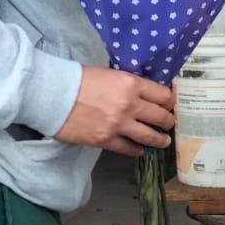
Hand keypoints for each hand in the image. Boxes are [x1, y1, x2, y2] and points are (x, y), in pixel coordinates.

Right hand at [55, 67, 175, 156]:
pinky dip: (138, 150)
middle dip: (168, 121)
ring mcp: (119, 125)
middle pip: (161, 117)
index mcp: (132, 84)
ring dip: (160, 140)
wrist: (53, 94)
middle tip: (169, 124)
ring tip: (164, 141)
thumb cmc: (79, 79)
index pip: (163, 95)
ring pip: (150, 136)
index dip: (170, 101)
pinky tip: (140, 150)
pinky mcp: (106, 140)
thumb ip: (129, 85)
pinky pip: (130, 149)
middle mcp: (130, 105)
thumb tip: (143, 95)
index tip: (171, 105)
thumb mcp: (110, 74)